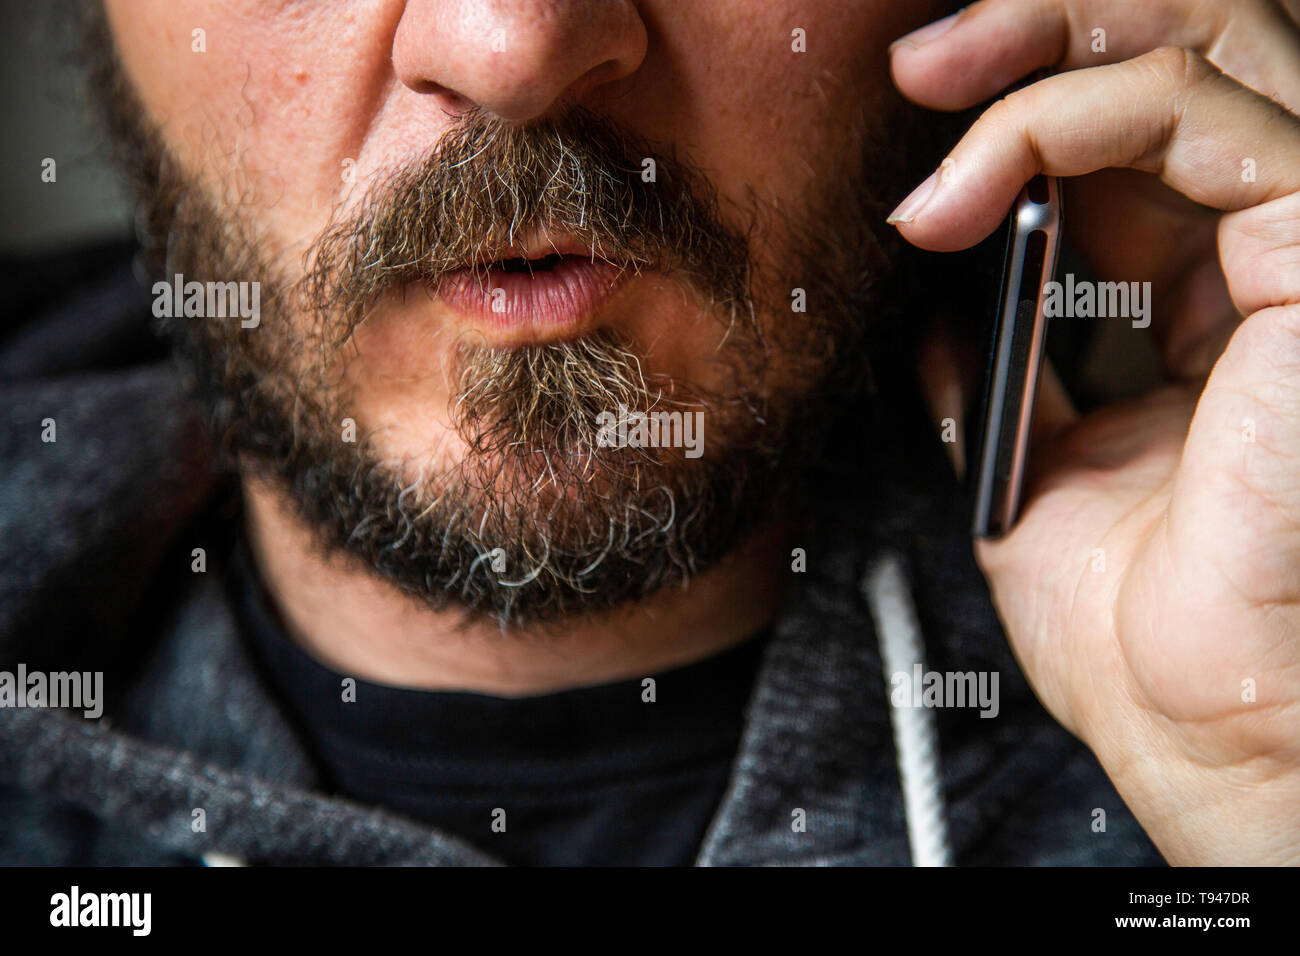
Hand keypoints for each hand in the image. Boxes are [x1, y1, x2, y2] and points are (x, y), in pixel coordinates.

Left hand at [890, 0, 1299, 864]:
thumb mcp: (1035, 464)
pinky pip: (1203, 115)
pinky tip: (974, 179)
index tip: (925, 108)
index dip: (1033, 97)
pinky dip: (1072, 118)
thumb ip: (1005, 363)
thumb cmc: (1137, 626)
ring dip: (1049, 45)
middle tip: (926, 62)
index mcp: (1205, 304)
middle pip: (1187, 56)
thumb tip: (942, 295)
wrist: (1193, 721)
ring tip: (933, 90)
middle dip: (1044, 26)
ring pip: (1207, 48)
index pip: (1134, 137)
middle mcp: (1262, 263)